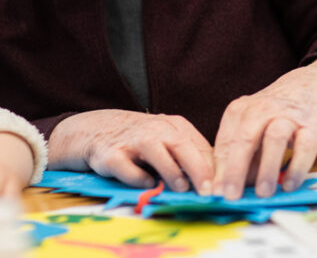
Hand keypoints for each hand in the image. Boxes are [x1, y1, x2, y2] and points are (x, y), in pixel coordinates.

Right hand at [47, 109, 213, 194]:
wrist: (93, 128)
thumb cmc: (138, 138)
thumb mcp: (166, 139)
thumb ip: (187, 156)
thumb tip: (212, 182)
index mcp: (173, 126)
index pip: (199, 145)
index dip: (213, 167)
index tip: (223, 185)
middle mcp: (154, 130)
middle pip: (181, 145)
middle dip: (198, 168)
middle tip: (209, 190)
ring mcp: (132, 140)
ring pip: (155, 151)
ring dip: (170, 170)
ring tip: (181, 188)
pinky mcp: (110, 154)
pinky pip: (125, 167)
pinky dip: (136, 177)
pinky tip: (146, 185)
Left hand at [212, 57, 316, 200]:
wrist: (311, 87)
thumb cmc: (275, 114)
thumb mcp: (252, 127)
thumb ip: (242, 155)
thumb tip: (230, 188)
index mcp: (240, 111)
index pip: (225, 142)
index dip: (219, 169)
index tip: (215, 192)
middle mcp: (262, 109)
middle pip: (245, 138)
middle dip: (236, 169)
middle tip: (231, 196)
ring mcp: (288, 115)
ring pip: (274, 139)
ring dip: (267, 168)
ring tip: (263, 193)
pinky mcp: (312, 124)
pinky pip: (304, 147)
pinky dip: (297, 167)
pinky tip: (289, 185)